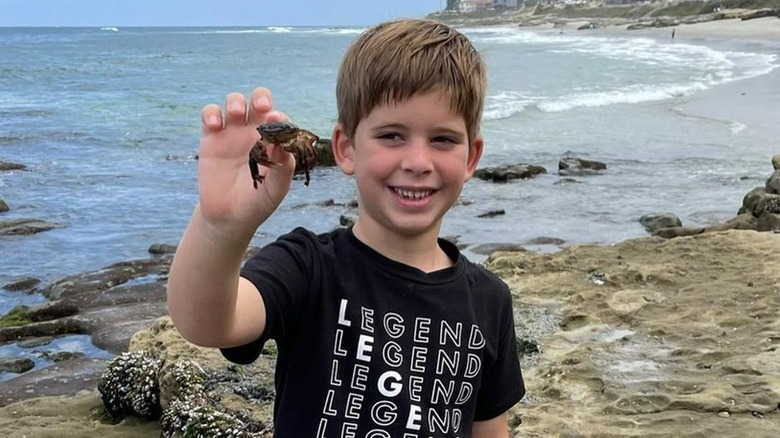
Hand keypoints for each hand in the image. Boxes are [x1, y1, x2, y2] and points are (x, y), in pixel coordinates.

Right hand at [196, 88, 294, 239]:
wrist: (229, 216)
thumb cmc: (258, 201)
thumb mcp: (276, 189)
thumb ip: (283, 167)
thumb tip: (284, 143)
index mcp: (274, 141)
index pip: (280, 120)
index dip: (280, 117)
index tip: (276, 120)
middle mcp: (255, 132)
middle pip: (259, 101)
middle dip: (260, 97)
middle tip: (261, 106)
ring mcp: (232, 133)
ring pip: (234, 102)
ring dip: (235, 101)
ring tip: (236, 112)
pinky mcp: (211, 137)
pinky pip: (209, 115)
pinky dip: (210, 113)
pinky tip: (214, 125)